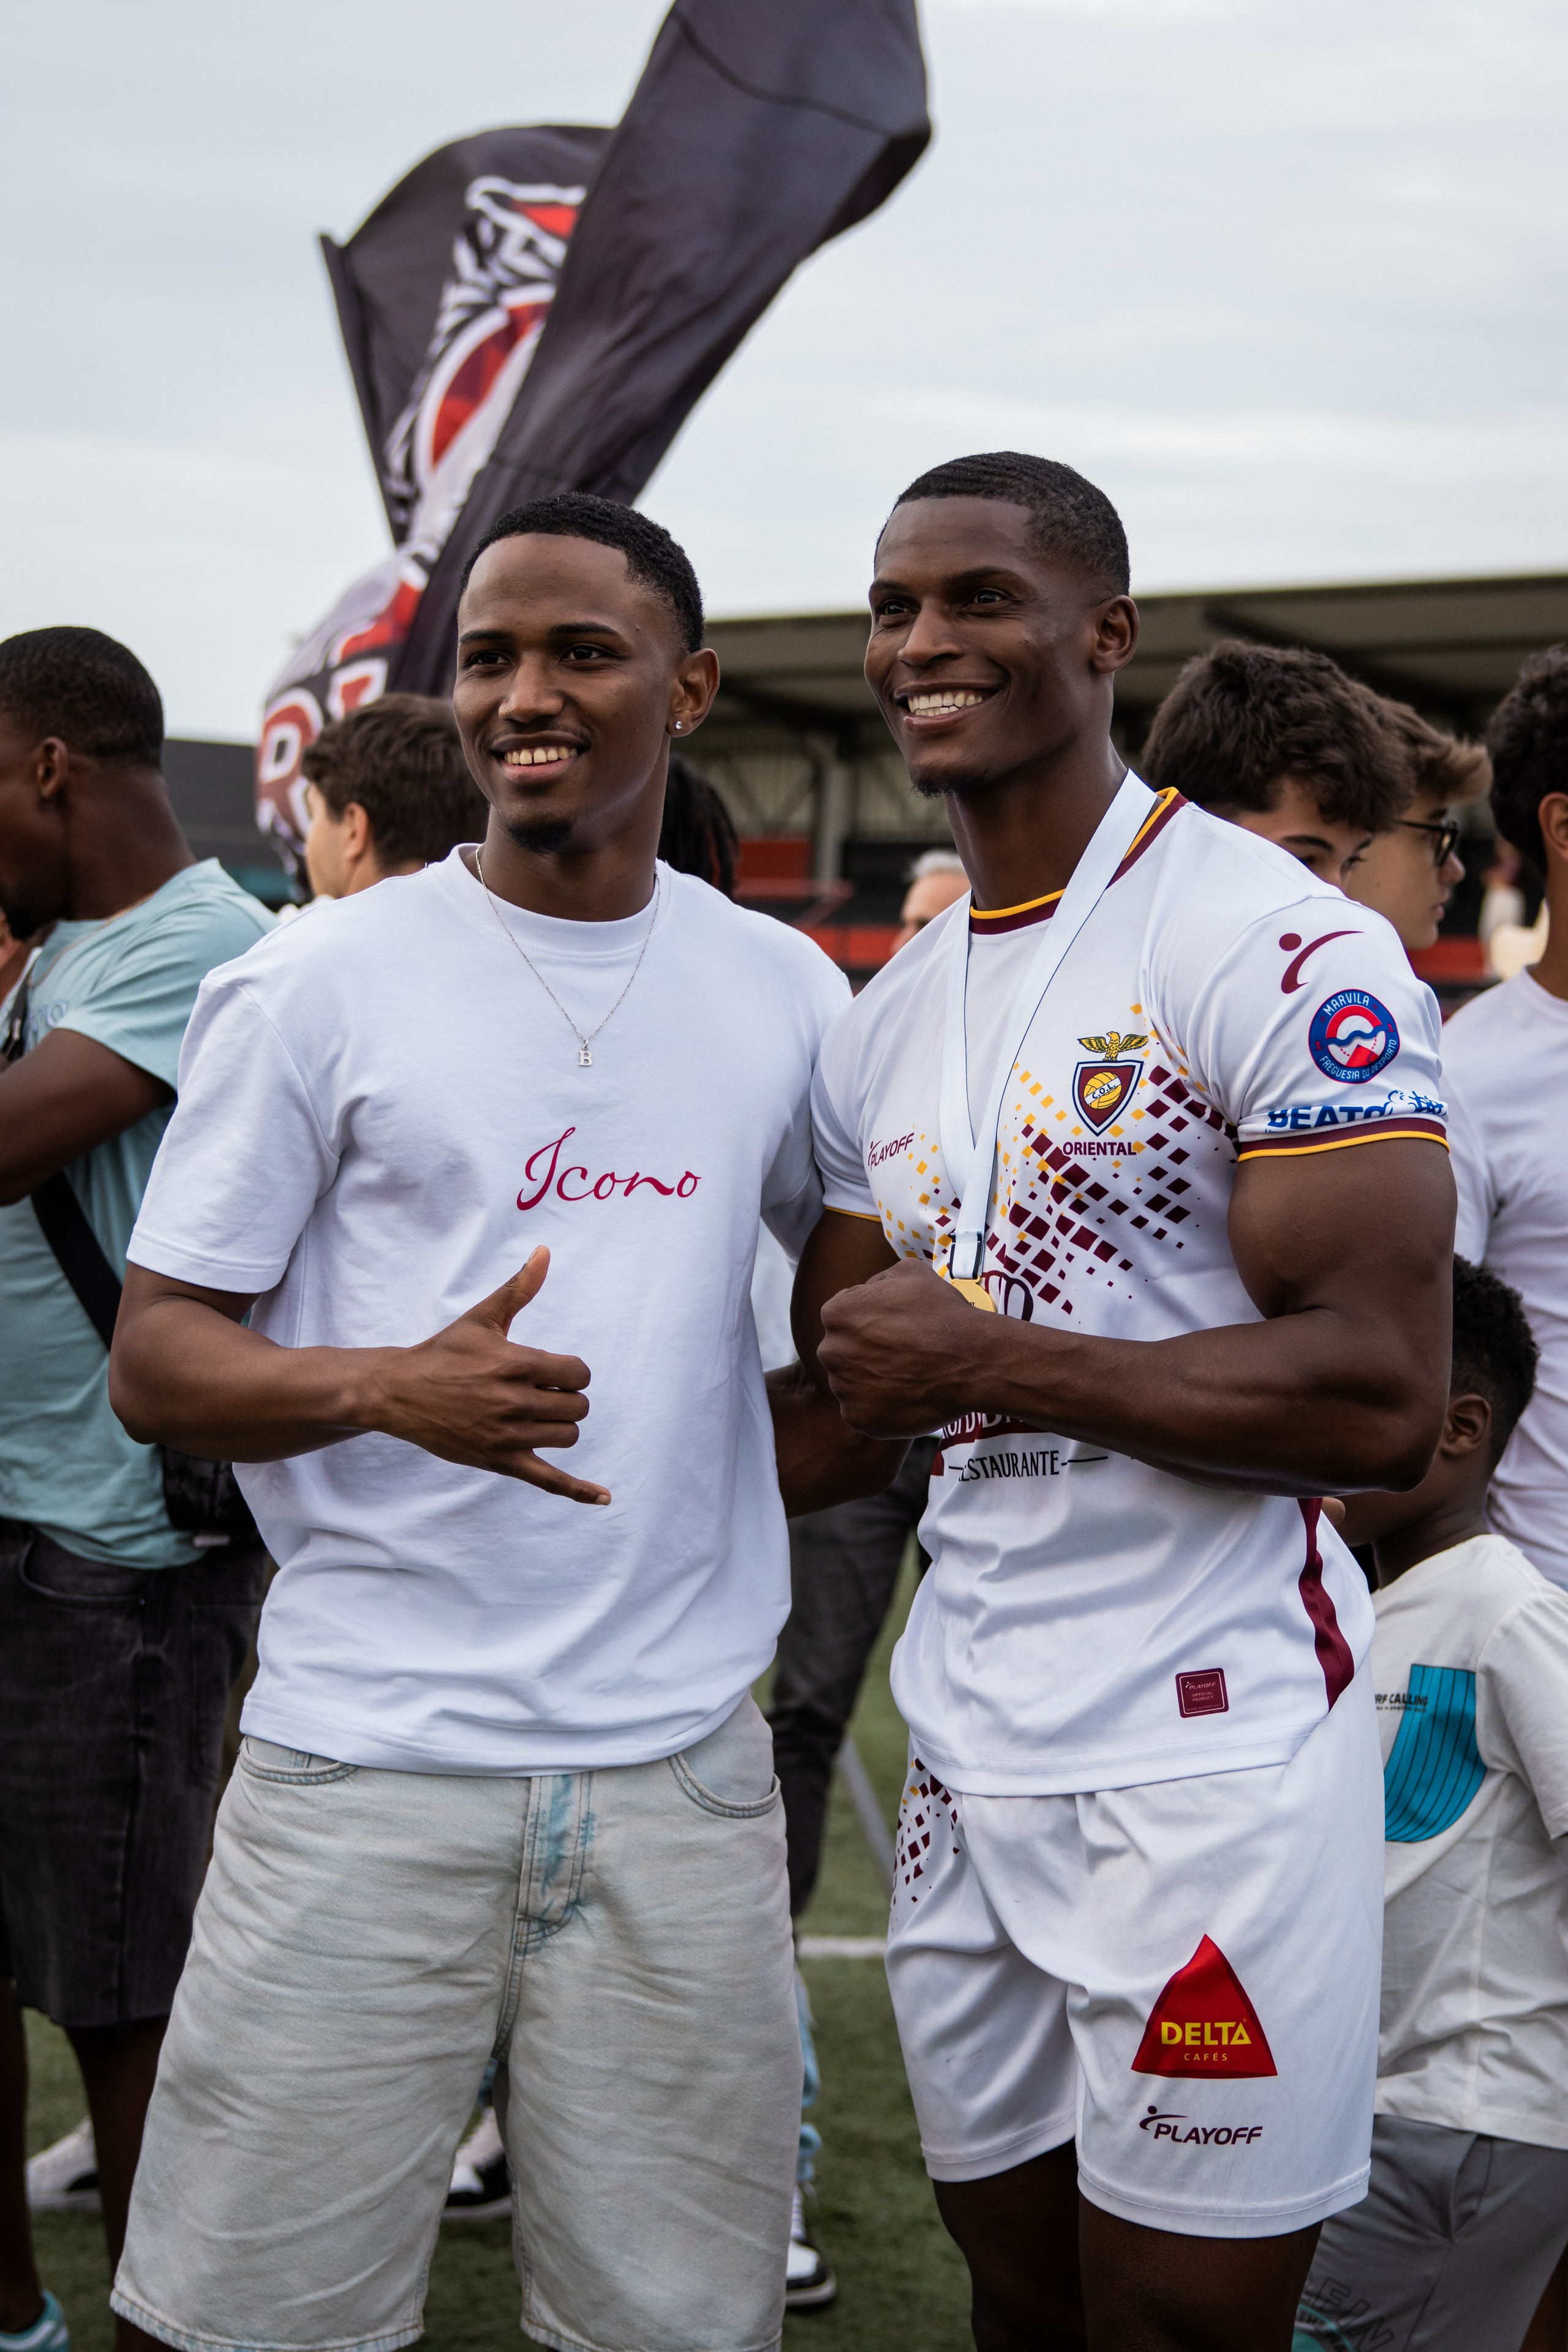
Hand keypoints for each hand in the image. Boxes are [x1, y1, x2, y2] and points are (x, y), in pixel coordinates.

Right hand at [371, 1247, 608, 1503]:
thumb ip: (519, 1288)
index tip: (549, 1372)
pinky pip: (549, 1481)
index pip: (578, 1373)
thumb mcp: (482, 1317)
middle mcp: (515, 1401)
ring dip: (559, 1426)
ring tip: (534, 1416)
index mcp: (516, 1363)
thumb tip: (545, 1252)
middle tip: (537, 1393)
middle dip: (565, 1398)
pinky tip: (605, 1499)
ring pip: (567, 1437)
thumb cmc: (444, 1352)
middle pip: (577, 1406)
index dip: (570, 1372)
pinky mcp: (500, 1461)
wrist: (399, 1392)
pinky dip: (579, 1491)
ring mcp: (508, 1436)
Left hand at [818, 1257, 992, 1437]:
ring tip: (906, 1375)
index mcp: (836, 1314)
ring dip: (871, 1380)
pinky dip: (879, 1407)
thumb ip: (879, 1279)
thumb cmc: (943, 1314)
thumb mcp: (910, 1272)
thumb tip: (868, 1290)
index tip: (892, 1328)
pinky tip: (905, 1395)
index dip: (869, 1321)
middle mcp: (831, 1351)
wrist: (971, 1360)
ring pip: (851, 1383)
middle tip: (899, 1354)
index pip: (842, 1317)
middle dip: (864, 1352)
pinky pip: (862, 1411)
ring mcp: (843, 1388)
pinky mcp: (858, 1418)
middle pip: (842, 1351)